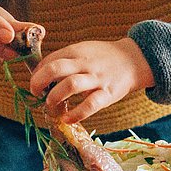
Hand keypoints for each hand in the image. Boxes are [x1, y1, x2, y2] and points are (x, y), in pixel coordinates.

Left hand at [29, 38, 155, 122]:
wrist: (134, 60)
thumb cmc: (104, 58)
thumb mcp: (84, 50)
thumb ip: (65, 59)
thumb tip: (40, 73)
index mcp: (77, 51)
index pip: (49, 60)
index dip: (37, 73)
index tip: (36, 83)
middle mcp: (85, 63)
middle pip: (55, 69)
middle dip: (38, 82)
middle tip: (36, 92)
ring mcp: (97, 78)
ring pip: (70, 85)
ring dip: (54, 97)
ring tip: (50, 104)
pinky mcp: (107, 94)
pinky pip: (89, 105)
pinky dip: (75, 114)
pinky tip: (66, 119)